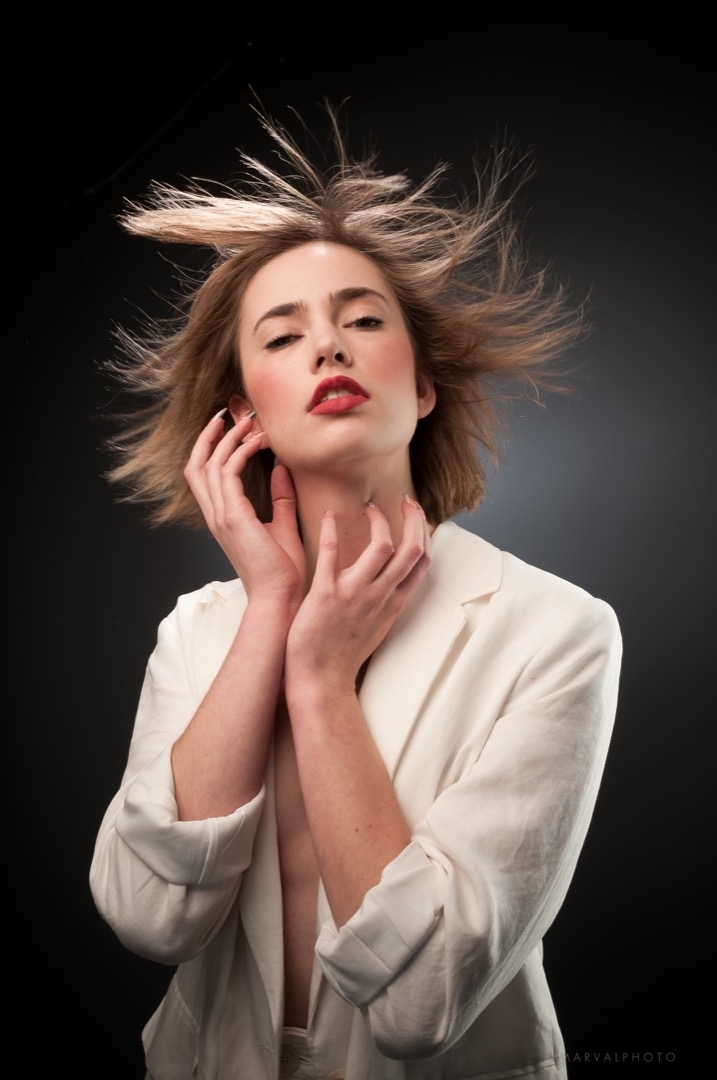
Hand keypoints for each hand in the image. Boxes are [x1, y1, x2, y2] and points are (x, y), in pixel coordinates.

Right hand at [184, 411, 305, 604]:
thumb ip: (280, 497)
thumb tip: (281, 468)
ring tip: (250, 423)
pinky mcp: (232, 517)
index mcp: (222, 519)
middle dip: (210, 437)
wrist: (280, 597)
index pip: (204, 476)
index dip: (210, 448)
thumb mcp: (282, 525)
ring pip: (210, 464)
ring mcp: (220, 516)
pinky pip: (228, 473)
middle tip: (229, 415)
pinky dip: (241, 452)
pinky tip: (260, 443)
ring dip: (229, 439)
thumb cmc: (282, 571)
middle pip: (196, 465)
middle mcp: (215, 515)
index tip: (229, 427)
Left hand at [285, 497, 430, 692]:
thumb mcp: (377, 627)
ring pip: (381, 547)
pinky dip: (331, 529)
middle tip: (405, 500)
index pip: (422, 562)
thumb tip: (390, 579)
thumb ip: (385, 601)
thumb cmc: (344, 654)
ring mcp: (355, 594)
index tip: (416, 515)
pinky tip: (329, 514)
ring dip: (378, 520)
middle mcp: (380, 596)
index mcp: (393, 603)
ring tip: (369, 508)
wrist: (321, 680)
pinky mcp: (326, 594)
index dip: (423, 533)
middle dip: (413, 518)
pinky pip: (331, 553)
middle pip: (411, 550)